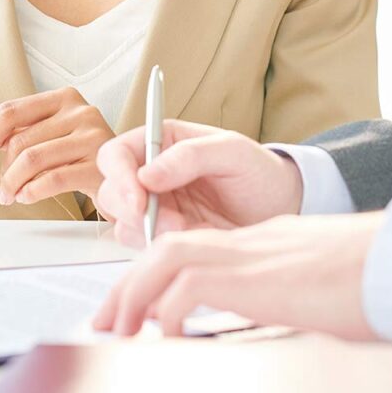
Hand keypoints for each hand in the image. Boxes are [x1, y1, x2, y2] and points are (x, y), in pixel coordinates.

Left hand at [0, 87, 114, 205]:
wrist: (125, 176)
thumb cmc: (80, 155)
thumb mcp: (42, 138)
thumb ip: (6, 133)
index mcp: (64, 98)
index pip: (10, 111)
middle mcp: (81, 111)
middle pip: (20, 140)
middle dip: (3, 171)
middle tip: (2, 190)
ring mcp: (93, 135)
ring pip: (33, 160)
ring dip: (14, 184)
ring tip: (12, 195)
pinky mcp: (100, 163)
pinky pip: (53, 179)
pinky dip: (32, 192)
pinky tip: (28, 197)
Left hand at [91, 213, 384, 338]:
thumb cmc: (376, 281)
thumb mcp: (319, 288)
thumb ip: (290, 295)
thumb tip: (280, 319)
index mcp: (262, 243)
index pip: (194, 249)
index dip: (157, 275)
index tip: (137, 308)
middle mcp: (250, 242)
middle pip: (168, 247)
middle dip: (128, 284)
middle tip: (106, 322)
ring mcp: (250, 253)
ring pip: (167, 258)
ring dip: (135, 294)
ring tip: (118, 332)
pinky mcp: (253, 277)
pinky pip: (188, 289)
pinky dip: (168, 314)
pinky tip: (166, 341)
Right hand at [93, 121, 303, 245]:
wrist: (280, 210)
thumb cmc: (259, 173)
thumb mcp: (234, 152)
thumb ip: (191, 156)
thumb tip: (147, 174)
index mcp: (161, 143)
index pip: (116, 154)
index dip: (119, 177)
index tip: (139, 200)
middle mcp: (150, 175)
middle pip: (111, 192)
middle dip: (133, 212)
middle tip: (171, 224)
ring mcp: (155, 208)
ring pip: (123, 225)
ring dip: (151, 233)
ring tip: (192, 230)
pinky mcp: (164, 237)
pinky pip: (144, 248)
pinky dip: (164, 249)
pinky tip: (195, 240)